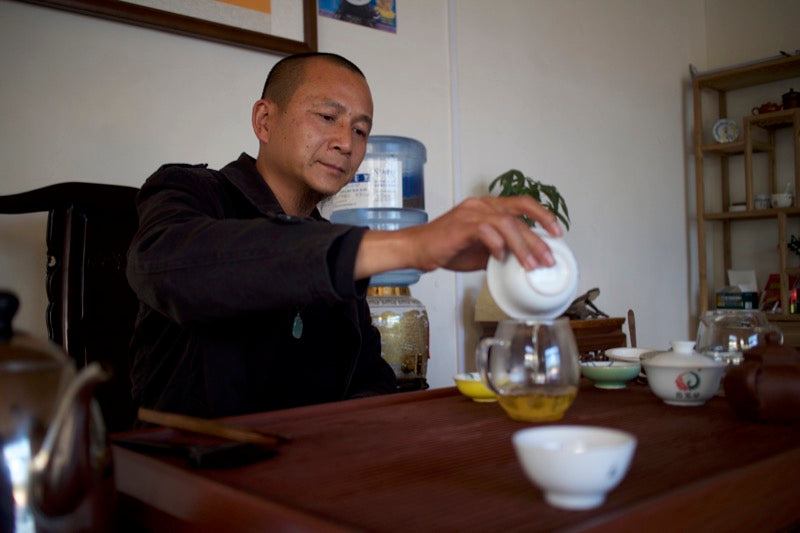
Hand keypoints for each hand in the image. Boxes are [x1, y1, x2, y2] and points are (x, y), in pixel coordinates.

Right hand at [355, 195, 562, 278]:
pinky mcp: (461, 225)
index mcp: (488, 207)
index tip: (557, 233)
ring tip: (530, 265)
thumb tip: (522, 262)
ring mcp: (471, 213)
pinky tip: (500, 258)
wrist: (417, 249)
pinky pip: (486, 231)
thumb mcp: (481, 251)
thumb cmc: (446, 248)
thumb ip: (501, 250)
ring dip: (522, 246)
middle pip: (518, 216)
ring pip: (506, 223)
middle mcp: (481, 205)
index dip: (542, 215)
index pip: (522, 204)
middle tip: (548, 258)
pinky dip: (497, 245)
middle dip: (537, 240)